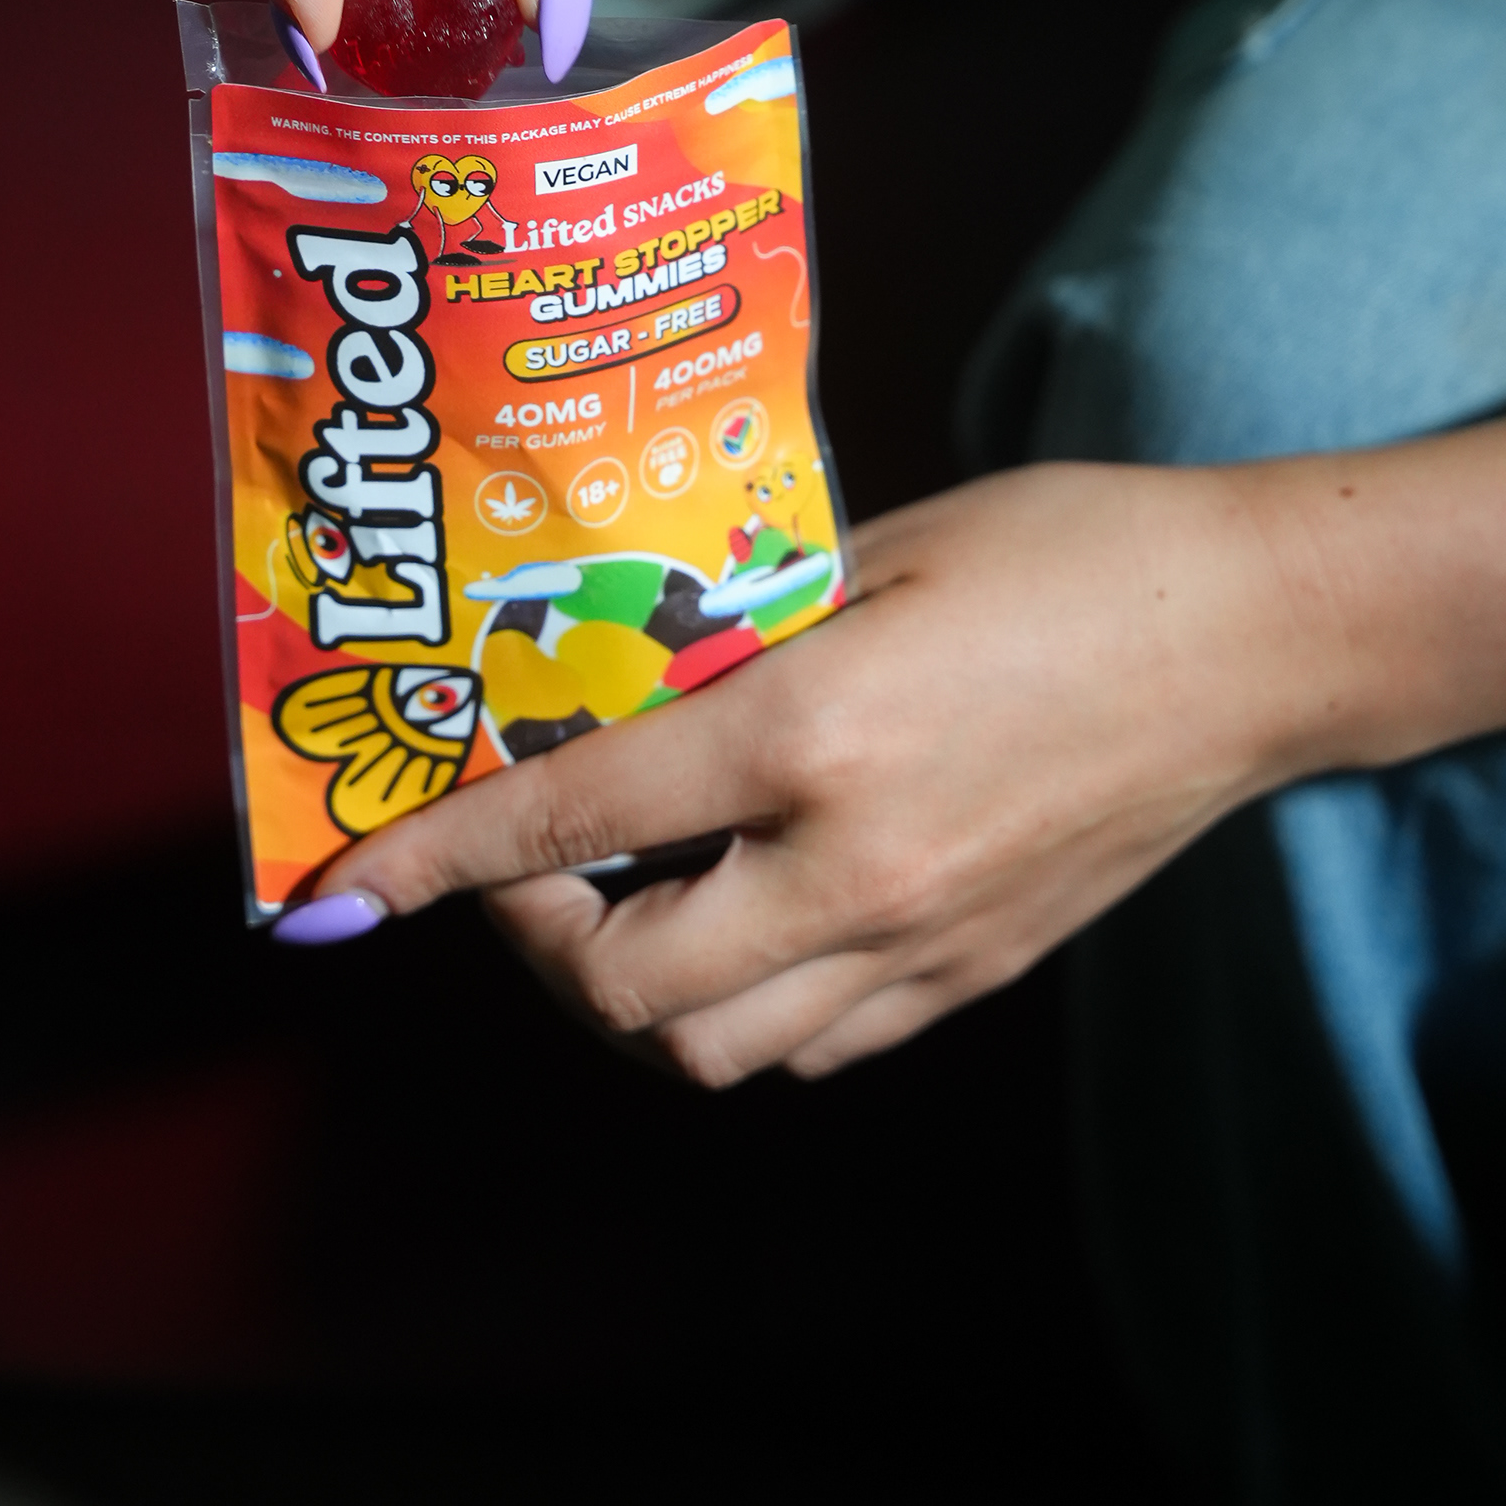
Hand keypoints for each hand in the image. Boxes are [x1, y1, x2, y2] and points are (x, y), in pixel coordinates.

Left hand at [303, 459, 1369, 1084]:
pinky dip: (744, 1007)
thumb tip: (626, 664)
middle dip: (536, 942)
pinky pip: (820, 1042)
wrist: (1248, 638)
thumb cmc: (1069, 554)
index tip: (349, 888)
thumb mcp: (878, 547)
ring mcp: (924, 939)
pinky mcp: (977, 972)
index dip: (441, 859)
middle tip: (526, 863)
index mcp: (817, 734)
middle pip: (631, 994)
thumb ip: (741, 622)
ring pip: (721, 1049)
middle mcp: (857, 865)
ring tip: (622, 900)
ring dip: (635, 994)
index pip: (578, 820)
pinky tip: (740, 918)